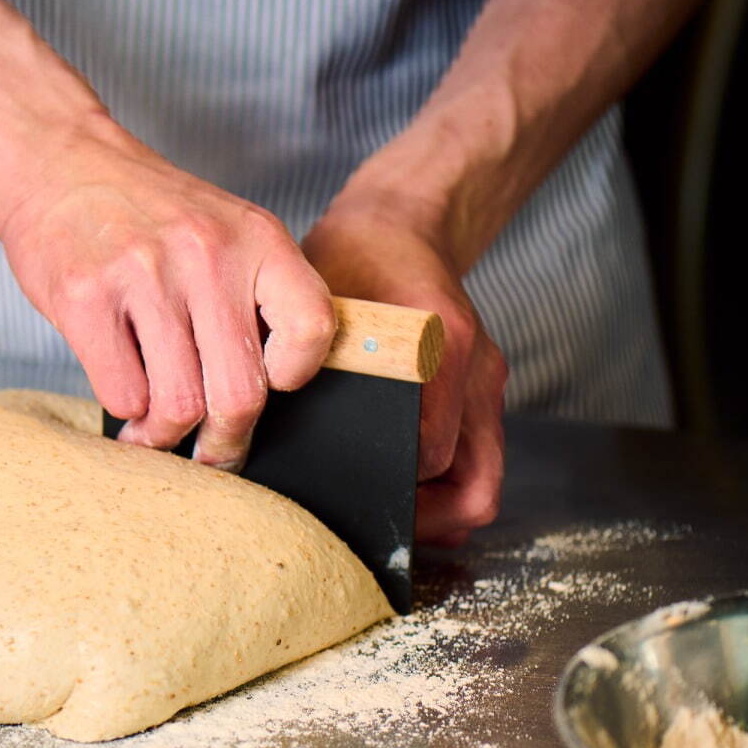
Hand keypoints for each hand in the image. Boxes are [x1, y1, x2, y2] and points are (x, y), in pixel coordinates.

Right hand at [0, 125, 336, 469]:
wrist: (57, 158)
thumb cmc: (142, 210)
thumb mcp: (221, 228)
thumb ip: (252, 294)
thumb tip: (268, 392)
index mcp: (255, 238)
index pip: (311, 328)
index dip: (295, 376)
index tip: (270, 388)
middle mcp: (206, 254)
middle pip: (239, 392)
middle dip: (225, 442)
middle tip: (211, 454)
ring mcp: (144, 275)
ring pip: (178, 405)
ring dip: (165, 436)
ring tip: (154, 433)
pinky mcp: (86, 297)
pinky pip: (122, 393)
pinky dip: (125, 412)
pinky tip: (122, 400)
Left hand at [300, 201, 507, 545]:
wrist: (400, 221)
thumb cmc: (352, 259)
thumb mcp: (316, 307)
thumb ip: (303, 361)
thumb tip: (261, 431)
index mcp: (438, 347)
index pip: (429, 458)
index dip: (391, 492)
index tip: (346, 502)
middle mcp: (474, 370)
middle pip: (475, 489)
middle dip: (428, 522)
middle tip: (370, 526)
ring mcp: (485, 381)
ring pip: (484, 480)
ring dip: (441, 509)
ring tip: (382, 513)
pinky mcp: (482, 387)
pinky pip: (479, 456)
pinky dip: (448, 483)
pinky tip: (401, 488)